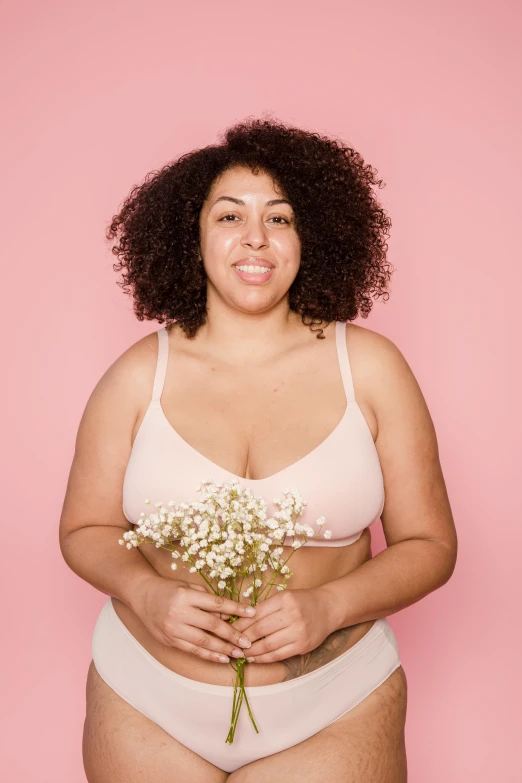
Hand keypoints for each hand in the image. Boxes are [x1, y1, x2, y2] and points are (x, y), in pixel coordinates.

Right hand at [130, 577, 255, 663]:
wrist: (143, 596)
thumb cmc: (171, 590)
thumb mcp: (190, 588)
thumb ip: (208, 601)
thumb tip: (229, 616)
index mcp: (187, 595)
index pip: (217, 603)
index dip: (236, 609)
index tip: (252, 612)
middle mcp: (180, 612)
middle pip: (212, 625)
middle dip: (232, 634)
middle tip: (247, 641)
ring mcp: (174, 628)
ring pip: (203, 641)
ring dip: (223, 648)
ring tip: (238, 653)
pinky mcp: (170, 640)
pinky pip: (193, 650)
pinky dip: (209, 655)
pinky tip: (222, 658)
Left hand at [231, 587, 336, 663]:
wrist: (329, 608)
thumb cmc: (302, 601)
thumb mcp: (284, 597)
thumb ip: (265, 607)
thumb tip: (240, 620)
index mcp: (284, 599)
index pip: (256, 613)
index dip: (240, 623)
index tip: (228, 628)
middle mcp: (292, 615)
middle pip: (259, 629)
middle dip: (242, 638)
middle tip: (229, 643)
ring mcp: (298, 632)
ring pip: (267, 645)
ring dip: (250, 651)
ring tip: (239, 653)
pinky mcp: (302, 646)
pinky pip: (278, 655)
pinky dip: (263, 658)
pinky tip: (254, 658)